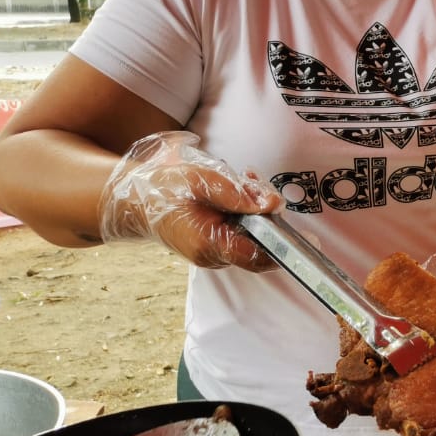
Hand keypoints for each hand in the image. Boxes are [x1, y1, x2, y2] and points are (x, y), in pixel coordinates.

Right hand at [98, 131, 282, 269]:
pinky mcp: (212, 246)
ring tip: (244, 179)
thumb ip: (238, 194)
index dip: (282, 243)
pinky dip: (245, 212)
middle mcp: (211, 256)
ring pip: (251, 237)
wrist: (133, 200)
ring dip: (255, 208)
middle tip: (255, 181)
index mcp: (208, 244)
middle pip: (259, 244)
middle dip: (267, 214)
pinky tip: (237, 189)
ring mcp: (212, 254)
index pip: (258, 255)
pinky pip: (240, 233)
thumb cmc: (163, 189)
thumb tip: (274, 204)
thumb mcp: (200, 181)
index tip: (301, 229)